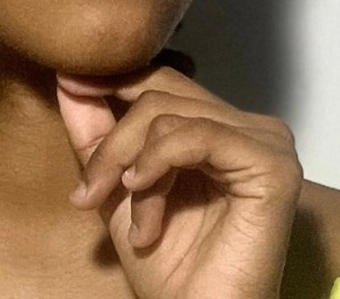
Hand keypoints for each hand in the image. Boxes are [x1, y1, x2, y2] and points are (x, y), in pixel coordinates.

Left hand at [56, 66, 301, 298]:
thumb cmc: (163, 263)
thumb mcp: (116, 185)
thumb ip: (95, 131)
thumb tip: (67, 76)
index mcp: (219, 126)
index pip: (161, 80)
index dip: (113, 79)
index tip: (68, 83)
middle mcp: (247, 125)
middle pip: (160, 94)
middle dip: (115, 141)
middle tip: (90, 190)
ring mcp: (265, 141)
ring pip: (170, 115)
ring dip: (132, 165)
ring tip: (130, 219)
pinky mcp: (272, 164)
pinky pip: (197, 135)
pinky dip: (158, 160)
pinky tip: (142, 192)